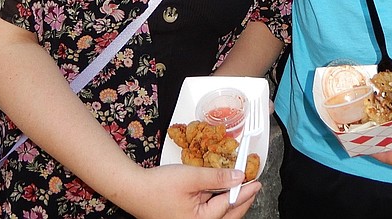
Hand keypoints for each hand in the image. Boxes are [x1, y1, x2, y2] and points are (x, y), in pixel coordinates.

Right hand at [119, 164, 260, 218]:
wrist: (135, 191)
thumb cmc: (158, 186)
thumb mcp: (192, 177)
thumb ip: (217, 177)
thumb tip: (239, 177)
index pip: (230, 204)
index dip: (245, 191)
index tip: (256, 181)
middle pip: (228, 216)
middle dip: (243, 201)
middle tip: (255, 186)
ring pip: (220, 217)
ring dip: (232, 203)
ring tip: (243, 189)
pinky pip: (210, 215)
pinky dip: (220, 204)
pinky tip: (223, 194)